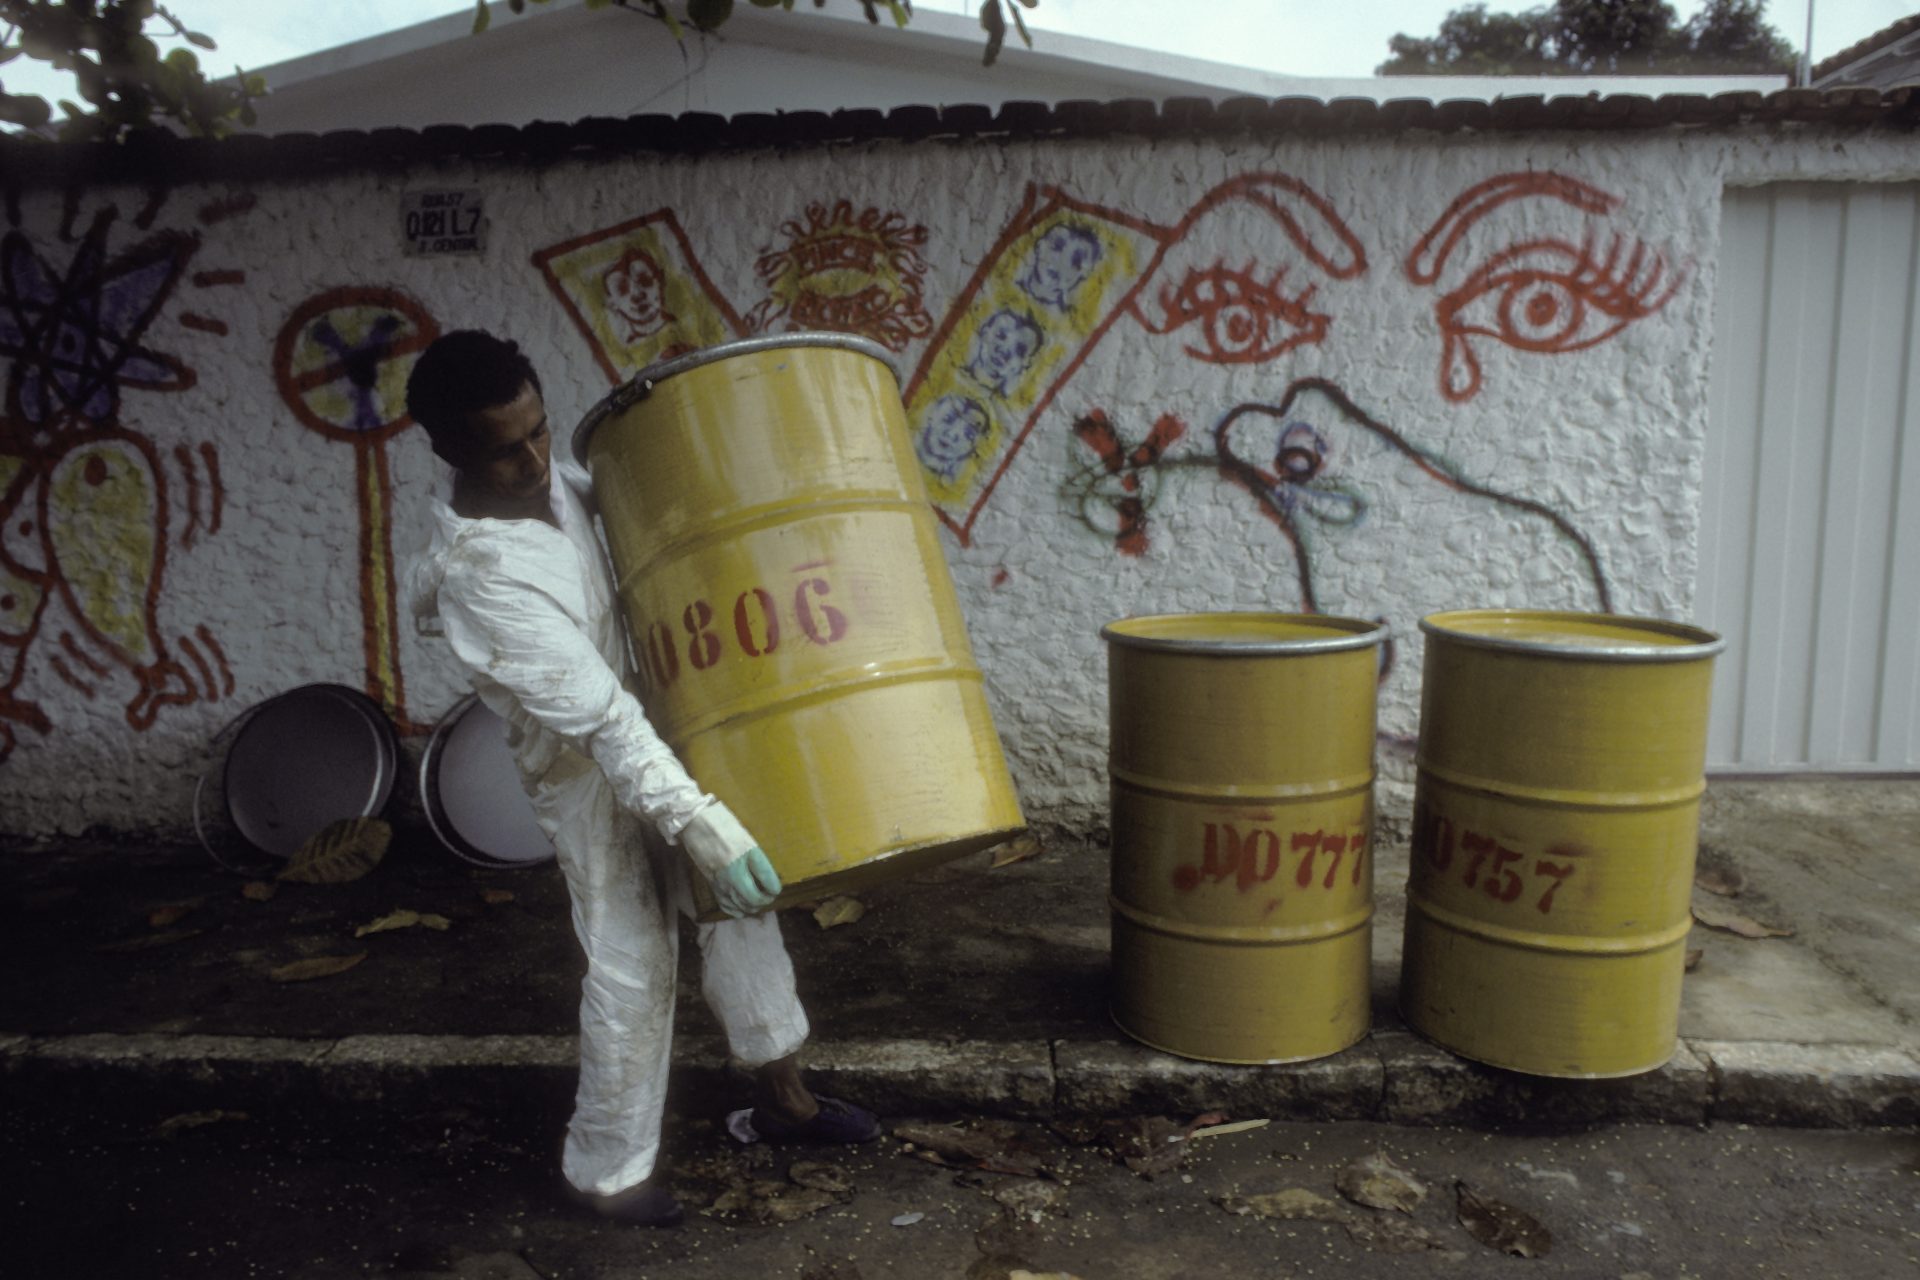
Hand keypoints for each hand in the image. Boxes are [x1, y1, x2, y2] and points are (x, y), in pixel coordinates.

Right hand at [679, 801, 782, 916]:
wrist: (693, 822)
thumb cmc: (722, 823)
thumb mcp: (745, 836)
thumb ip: (756, 856)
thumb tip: (767, 876)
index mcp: (748, 853)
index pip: (768, 879)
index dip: (775, 888)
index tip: (775, 888)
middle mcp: (735, 869)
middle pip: (755, 898)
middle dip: (765, 900)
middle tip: (767, 896)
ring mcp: (721, 879)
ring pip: (741, 905)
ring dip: (752, 906)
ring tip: (756, 902)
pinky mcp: (711, 883)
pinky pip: (725, 904)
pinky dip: (735, 909)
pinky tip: (740, 907)